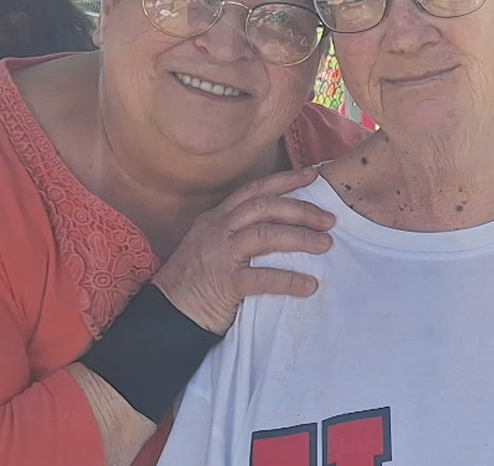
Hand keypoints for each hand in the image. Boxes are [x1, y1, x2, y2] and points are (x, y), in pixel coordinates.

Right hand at [152, 167, 334, 333]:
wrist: (163, 318)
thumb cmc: (195, 283)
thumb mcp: (212, 246)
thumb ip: (240, 233)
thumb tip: (285, 226)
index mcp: (215, 218)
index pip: (253, 190)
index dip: (284, 180)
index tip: (312, 175)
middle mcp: (217, 230)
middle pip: (264, 207)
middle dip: (301, 209)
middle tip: (329, 219)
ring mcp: (219, 255)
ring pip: (266, 234)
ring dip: (300, 237)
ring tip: (325, 245)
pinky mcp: (224, 283)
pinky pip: (262, 277)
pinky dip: (289, 280)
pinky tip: (308, 285)